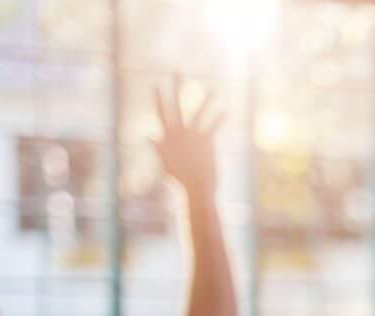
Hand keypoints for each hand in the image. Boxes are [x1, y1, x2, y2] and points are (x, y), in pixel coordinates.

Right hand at [153, 76, 222, 197]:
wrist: (195, 187)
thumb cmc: (180, 176)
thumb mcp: (164, 160)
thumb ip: (157, 146)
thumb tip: (147, 136)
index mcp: (167, 136)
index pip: (161, 113)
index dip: (158, 99)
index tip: (155, 84)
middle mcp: (178, 132)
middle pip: (175, 104)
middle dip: (176, 86)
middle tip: (177, 69)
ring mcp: (192, 136)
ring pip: (199, 113)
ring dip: (207, 100)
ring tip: (214, 88)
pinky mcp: (206, 142)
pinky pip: (214, 127)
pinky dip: (220, 119)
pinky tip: (227, 110)